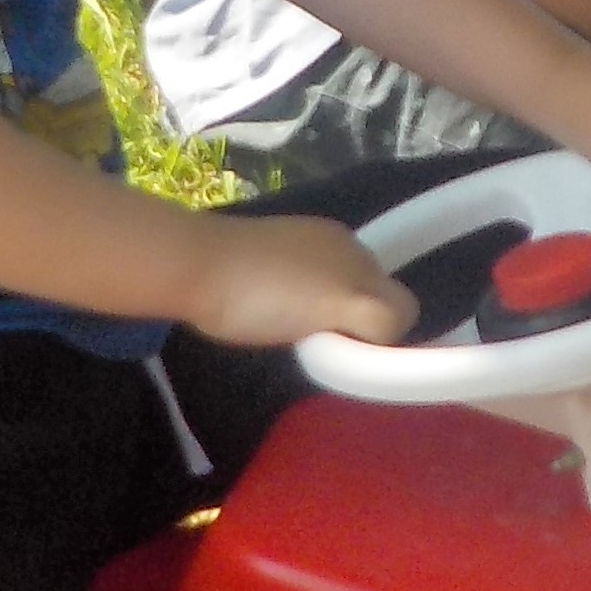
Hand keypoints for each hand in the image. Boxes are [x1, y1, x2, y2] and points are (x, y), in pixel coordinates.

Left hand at [185, 215, 415, 347]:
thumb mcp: (344, 305)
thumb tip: (394, 334)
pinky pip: (298, 285)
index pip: (397, 301)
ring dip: (321, 314)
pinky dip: (294, 303)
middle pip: (366, 294)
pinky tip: (268, 316)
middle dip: (353, 322)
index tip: (349, 350)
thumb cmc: (267, 293)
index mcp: (354, 249)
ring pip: (331, 291)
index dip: (381, 332)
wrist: (193, 268)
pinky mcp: (264, 251)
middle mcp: (332, 241)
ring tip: (291, 335)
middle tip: (322, 346)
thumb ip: (383, 316)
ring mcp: (296, 243)